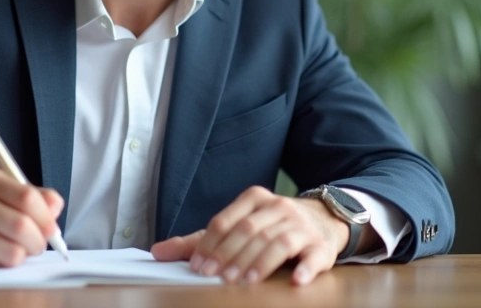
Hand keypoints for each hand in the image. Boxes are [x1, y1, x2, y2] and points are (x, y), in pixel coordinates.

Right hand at [0, 165, 63, 266]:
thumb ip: (31, 195)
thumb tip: (56, 206)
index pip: (27, 198)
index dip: (46, 217)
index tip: (51, 226)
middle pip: (22, 227)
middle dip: (39, 241)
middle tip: (38, 243)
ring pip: (12, 252)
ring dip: (23, 255)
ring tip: (18, 248)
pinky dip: (3, 263)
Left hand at [150, 185, 347, 284]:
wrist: (323, 219)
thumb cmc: (272, 226)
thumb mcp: (239, 226)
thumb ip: (200, 241)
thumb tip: (157, 252)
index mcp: (254, 199)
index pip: (227, 221)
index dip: (212, 245)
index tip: (200, 267)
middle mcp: (279, 208)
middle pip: (250, 231)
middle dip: (232, 255)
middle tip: (219, 277)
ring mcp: (301, 225)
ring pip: (278, 242)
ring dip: (260, 263)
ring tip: (245, 282)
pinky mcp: (321, 245)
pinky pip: (313, 255)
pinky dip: (305, 268)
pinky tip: (296, 281)